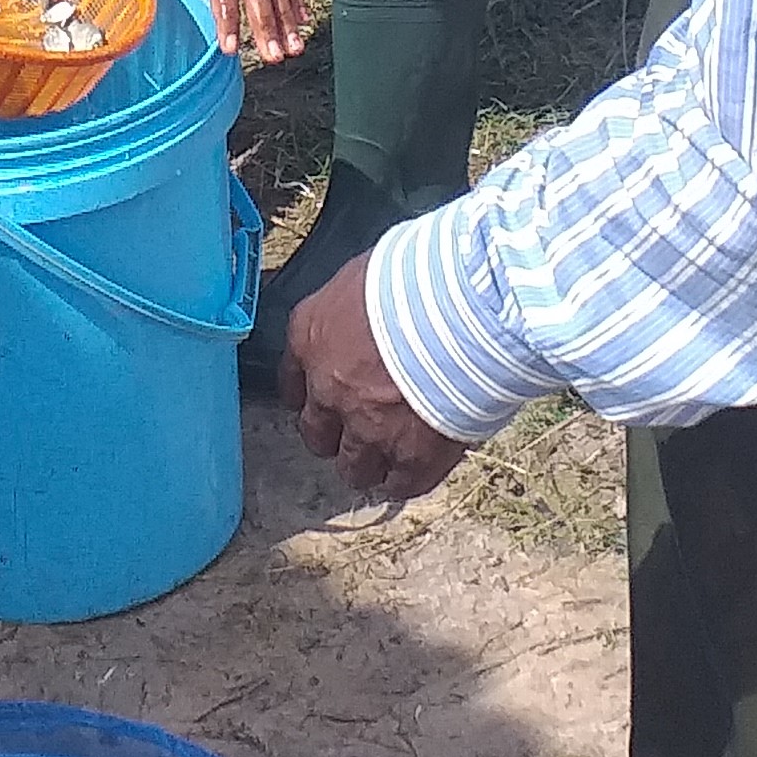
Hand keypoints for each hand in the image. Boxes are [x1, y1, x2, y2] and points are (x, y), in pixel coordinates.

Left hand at [279, 256, 472, 501]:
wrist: (464, 306)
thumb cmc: (420, 273)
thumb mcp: (369, 273)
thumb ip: (357, 303)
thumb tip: (371, 307)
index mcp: (311, 338)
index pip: (292, 383)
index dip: (308, 395)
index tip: (318, 400)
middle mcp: (329, 390)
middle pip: (318, 435)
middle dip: (335, 436)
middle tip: (356, 432)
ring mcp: (368, 427)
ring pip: (356, 467)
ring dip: (369, 464)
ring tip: (387, 459)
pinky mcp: (411, 455)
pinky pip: (404, 484)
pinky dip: (408, 480)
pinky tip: (416, 472)